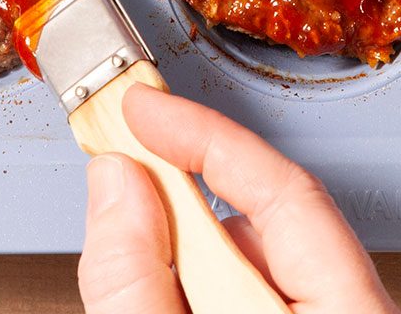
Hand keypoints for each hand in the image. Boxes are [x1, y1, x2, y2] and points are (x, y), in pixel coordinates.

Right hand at [76, 84, 399, 313]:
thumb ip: (138, 280)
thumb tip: (115, 188)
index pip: (285, 188)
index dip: (202, 134)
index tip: (142, 106)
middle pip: (267, 225)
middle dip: (182, 201)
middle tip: (115, 175)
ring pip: (253, 267)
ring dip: (185, 259)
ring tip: (135, 280)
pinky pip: (250, 302)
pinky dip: (195, 294)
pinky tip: (160, 302)